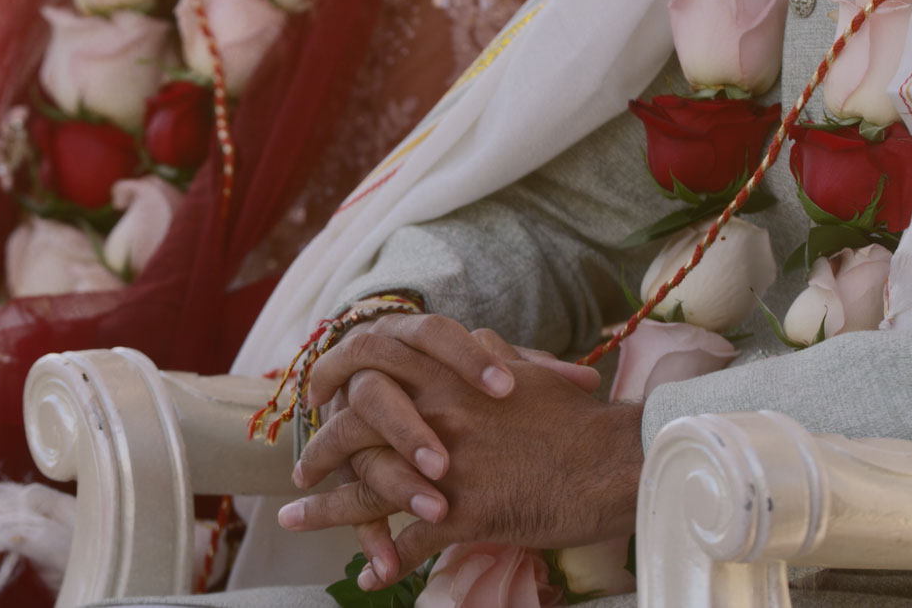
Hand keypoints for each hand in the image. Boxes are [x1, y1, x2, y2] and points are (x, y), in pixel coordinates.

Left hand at [285, 349, 643, 586]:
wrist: (617, 460)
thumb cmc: (579, 419)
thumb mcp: (528, 371)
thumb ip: (490, 352)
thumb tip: (476, 335)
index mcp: (447, 378)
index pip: (368, 369)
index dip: (333, 383)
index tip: (316, 398)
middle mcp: (436, 417)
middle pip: (352, 430)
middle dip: (318, 452)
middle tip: (300, 470)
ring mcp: (447, 468)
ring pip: (367, 491)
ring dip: (326, 511)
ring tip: (294, 520)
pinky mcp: (465, 514)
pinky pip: (410, 544)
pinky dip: (386, 563)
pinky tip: (370, 578)